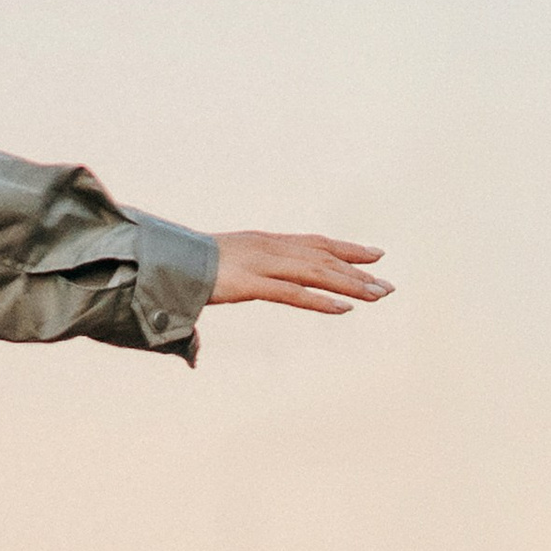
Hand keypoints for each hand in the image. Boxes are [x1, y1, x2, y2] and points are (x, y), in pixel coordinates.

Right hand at [208, 231, 390, 313]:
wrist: (162, 262)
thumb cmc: (190, 265)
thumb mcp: (228, 263)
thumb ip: (246, 271)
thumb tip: (251, 279)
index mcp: (266, 241)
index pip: (316, 242)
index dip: (347, 248)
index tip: (375, 254)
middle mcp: (270, 248)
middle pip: (324, 258)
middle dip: (358, 271)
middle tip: (388, 285)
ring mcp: (261, 264)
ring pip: (316, 273)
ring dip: (350, 285)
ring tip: (377, 296)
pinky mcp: (250, 284)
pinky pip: (293, 294)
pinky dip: (320, 301)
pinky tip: (343, 309)